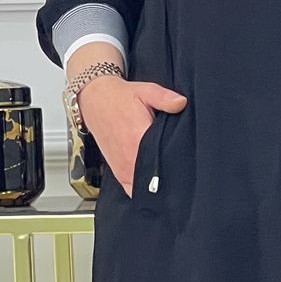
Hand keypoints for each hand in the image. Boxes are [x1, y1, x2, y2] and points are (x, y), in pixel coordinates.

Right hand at [78, 75, 187, 196]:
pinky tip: (152, 185)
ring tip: (168, 179)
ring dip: (156, 186)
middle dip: (170, 179)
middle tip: (180, 172)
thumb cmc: (120, 98)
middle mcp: (129, 158)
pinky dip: (141, 190)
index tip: (185, 166)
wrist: (95, 100)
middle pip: (156, 180)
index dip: (178, 167)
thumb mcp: (146, 92)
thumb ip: (165, 98)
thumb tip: (181, 103)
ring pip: (143, 188)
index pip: (164, 162)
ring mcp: (122, 168)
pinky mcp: (118, 172)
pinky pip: (131, 190)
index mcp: (138, 139)